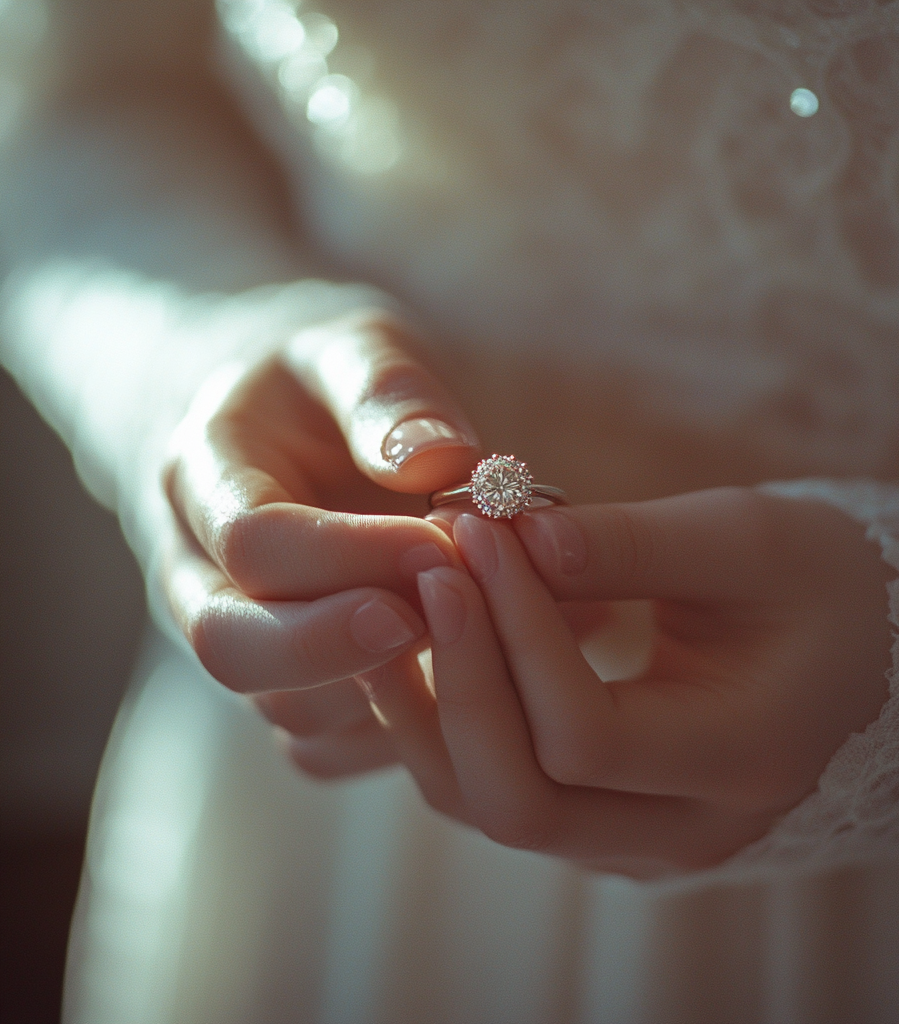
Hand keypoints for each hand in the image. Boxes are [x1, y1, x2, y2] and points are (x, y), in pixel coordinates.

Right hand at [161, 308, 479, 777]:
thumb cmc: (320, 380)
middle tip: (443, 616)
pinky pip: (322, 739)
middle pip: (232, 646)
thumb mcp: (352, 345)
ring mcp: (236, 631)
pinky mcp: (280, 678)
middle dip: (344, 645)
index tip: (443, 548)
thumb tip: (443, 464)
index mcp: (203, 474)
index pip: (253, 540)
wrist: (274, 424)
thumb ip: (389, 392)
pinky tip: (466, 678)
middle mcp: (198, 569)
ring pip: (285, 706)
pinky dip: (395, 727)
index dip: (351, 555)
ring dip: (385, 691)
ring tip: (478, 642)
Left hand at [360, 488, 894, 875]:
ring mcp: (640, 842)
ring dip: (432, 710)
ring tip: (396, 607)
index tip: (479, 530)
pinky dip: (452, 725)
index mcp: (745, 759)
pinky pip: (502, 792)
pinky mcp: (606, 821)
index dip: (515, 631)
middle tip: (426, 568)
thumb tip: (512, 537)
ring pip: (495, 809)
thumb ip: (629, 543)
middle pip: (522, 802)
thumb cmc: (820, 583)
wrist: (855, 650)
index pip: (587, 733)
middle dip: (459, 678)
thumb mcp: (747, 539)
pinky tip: (427, 648)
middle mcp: (688, 831)